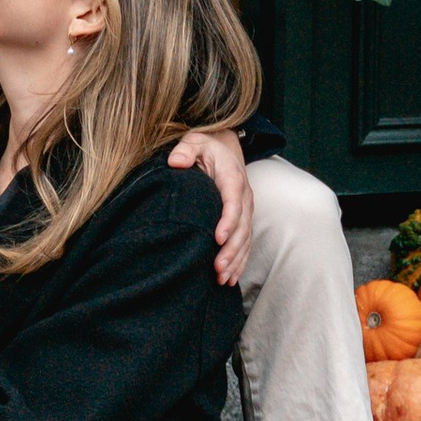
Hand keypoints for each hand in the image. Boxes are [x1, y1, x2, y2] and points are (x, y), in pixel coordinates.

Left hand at [168, 125, 252, 285]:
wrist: (224, 148)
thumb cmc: (205, 147)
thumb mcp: (194, 141)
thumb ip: (185, 149)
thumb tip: (175, 161)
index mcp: (232, 179)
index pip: (233, 202)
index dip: (228, 221)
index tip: (218, 238)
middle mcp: (243, 197)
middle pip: (241, 227)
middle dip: (231, 250)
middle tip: (217, 268)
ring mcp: (245, 210)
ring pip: (245, 240)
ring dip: (236, 260)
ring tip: (222, 279)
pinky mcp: (242, 220)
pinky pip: (245, 244)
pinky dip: (239, 262)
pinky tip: (230, 279)